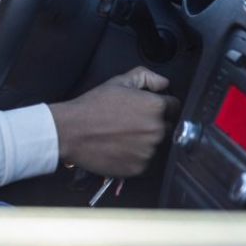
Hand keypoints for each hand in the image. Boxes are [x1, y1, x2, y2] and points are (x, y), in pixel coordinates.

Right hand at [48, 67, 180, 177]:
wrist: (70, 132)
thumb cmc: (92, 107)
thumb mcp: (118, 82)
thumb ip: (146, 77)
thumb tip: (164, 83)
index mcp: (155, 107)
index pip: (174, 106)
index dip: (161, 105)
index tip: (147, 108)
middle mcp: (157, 130)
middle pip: (167, 127)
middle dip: (154, 123)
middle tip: (132, 122)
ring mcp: (149, 151)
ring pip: (157, 145)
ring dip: (146, 141)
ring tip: (123, 135)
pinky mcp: (140, 168)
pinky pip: (146, 161)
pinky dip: (136, 156)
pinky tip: (120, 148)